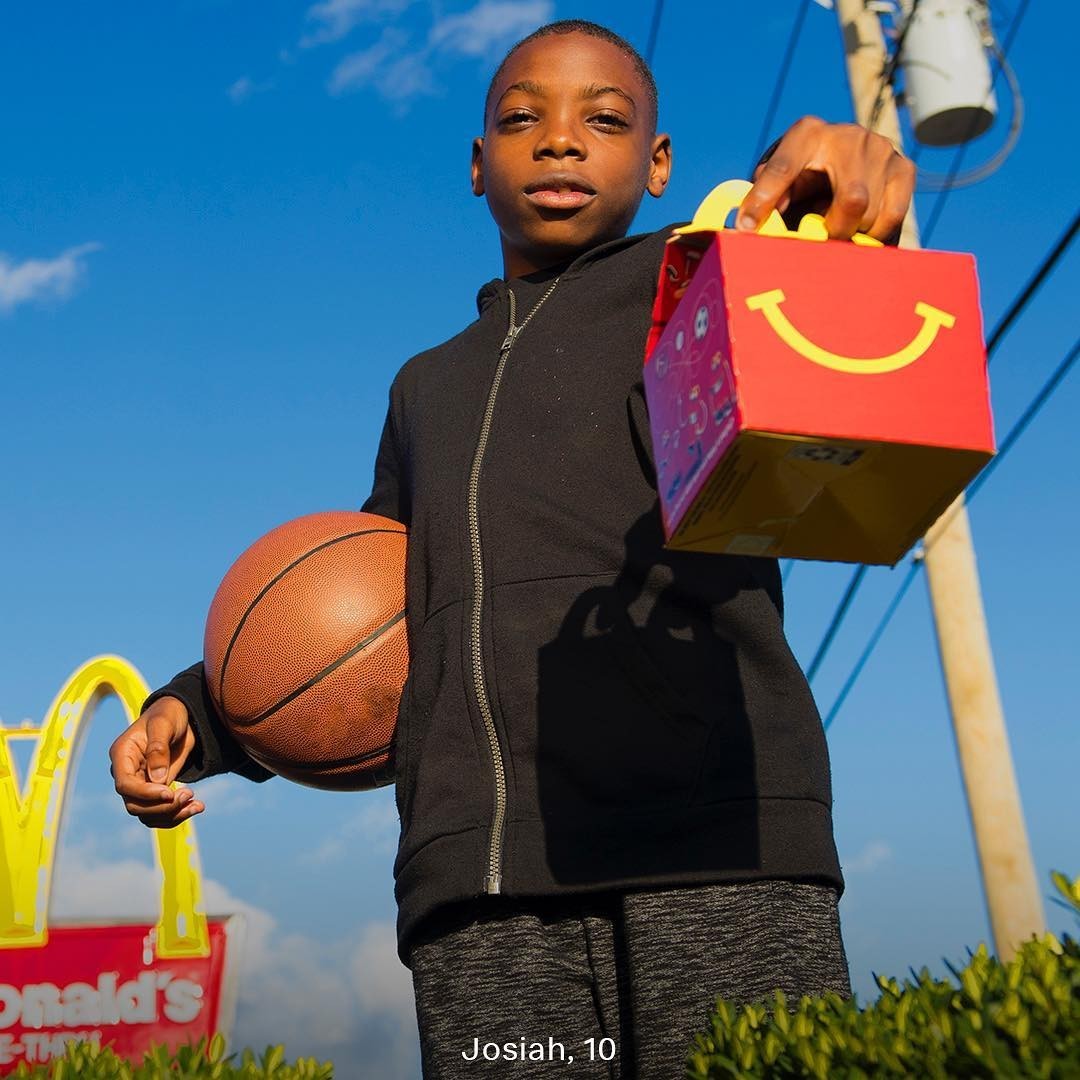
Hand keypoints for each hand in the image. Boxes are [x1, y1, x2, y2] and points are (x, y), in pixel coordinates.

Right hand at [109, 696, 204, 827]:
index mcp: (122, 754)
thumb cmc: (169, 714)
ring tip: (197, 805)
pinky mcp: (154, 790)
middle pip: (135, 805)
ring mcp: (139, 784)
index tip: (170, 793)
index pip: (125, 785)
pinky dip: (177, 814)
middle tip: (189, 795)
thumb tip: (157, 779)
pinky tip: (196, 806)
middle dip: (163, 806)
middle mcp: (126, 773)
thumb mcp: (164, 724)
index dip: (146, 794)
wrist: (181, 717)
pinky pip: (160, 812)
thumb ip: (158, 748)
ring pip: (147, 814)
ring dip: (172, 815)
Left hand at [739, 116, 915, 243]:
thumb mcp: (783, 179)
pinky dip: (874, 232)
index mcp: (807, 133)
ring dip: (850, 230)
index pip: (782, 168)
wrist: (844, 154)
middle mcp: (848, 136)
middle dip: (835, 230)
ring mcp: (881, 149)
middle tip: (821, 237)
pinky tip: (858, 226)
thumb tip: (751, 225)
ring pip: (871, 212)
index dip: (764, 200)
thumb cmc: (804, 175)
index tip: (748, 227)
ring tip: (835, 221)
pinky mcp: (904, 167)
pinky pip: (893, 216)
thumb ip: (766, 196)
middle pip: (852, 200)